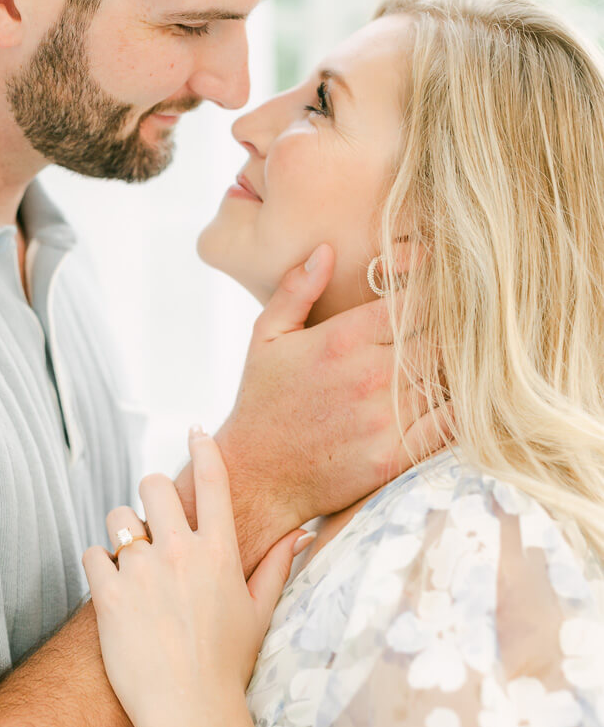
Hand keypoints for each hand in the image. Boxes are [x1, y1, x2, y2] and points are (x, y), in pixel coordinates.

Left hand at [83, 431, 308, 726]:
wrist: (192, 714)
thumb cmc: (229, 665)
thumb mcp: (260, 612)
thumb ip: (276, 566)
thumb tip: (302, 533)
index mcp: (219, 551)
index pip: (212, 480)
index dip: (203, 448)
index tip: (196, 431)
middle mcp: (180, 552)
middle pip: (152, 484)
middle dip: (150, 495)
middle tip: (152, 520)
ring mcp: (142, 571)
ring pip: (117, 518)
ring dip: (122, 533)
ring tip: (132, 564)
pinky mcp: (108, 595)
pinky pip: (92, 554)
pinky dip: (98, 566)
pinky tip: (113, 589)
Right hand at [213, 243, 451, 571]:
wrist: (256, 476)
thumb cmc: (262, 401)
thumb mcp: (265, 336)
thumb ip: (295, 290)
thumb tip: (327, 250)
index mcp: (342, 339)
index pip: (414, 299)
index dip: (436, 289)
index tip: (445, 287)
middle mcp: (368, 376)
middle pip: (442, 336)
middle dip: (455, 327)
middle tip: (468, 322)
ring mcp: (384, 419)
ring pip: (448, 378)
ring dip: (459, 367)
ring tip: (470, 358)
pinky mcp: (394, 458)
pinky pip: (448, 426)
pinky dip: (461, 409)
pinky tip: (461, 398)